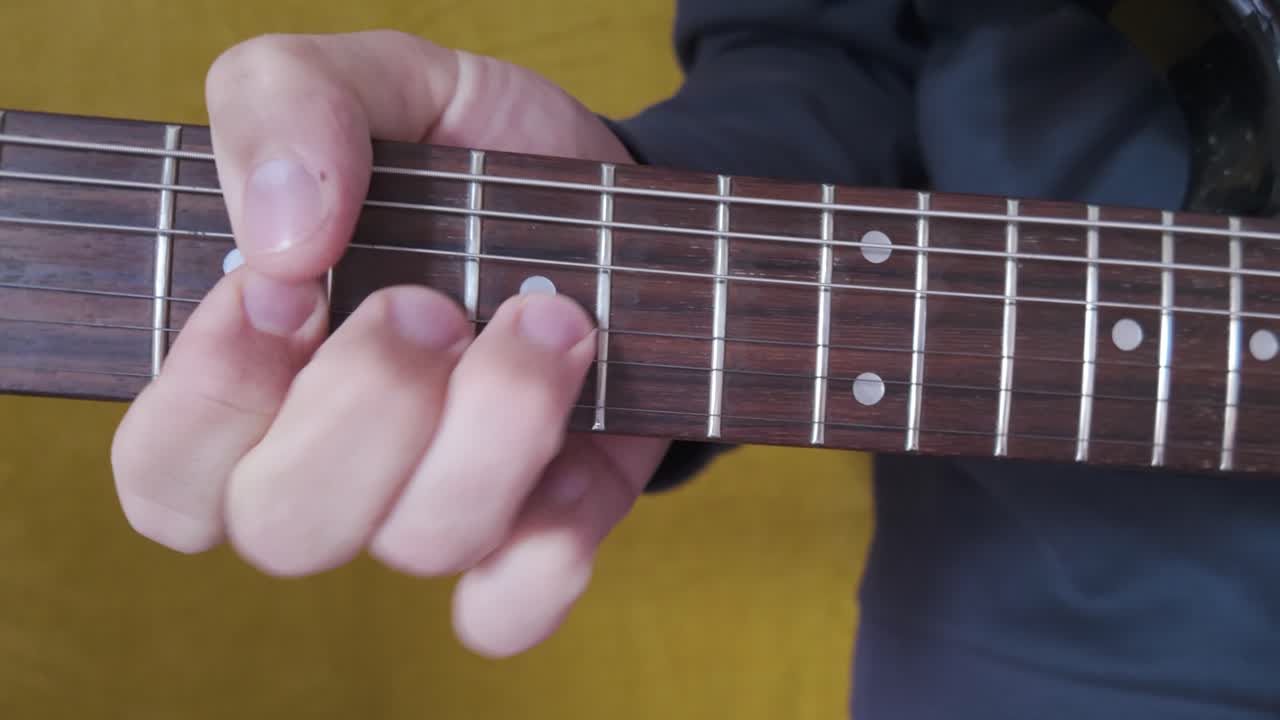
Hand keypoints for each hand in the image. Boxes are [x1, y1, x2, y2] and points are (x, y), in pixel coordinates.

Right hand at [109, 31, 670, 656]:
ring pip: (421, 545)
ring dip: (491, 428)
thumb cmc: (468, 153)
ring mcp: (441, 503)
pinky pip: (515, 609)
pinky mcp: (545, 525)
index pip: (167, 469)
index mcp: (258, 375)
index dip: (213, 397)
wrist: (610, 197)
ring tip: (550, 315)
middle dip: (367, 405)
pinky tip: (584, 438)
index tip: (291, 289)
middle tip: (432, 300)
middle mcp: (339, 462)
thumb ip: (287, 103)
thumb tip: (281, 240)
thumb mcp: (376, 80)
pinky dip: (550, 543)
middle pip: (288, 528)